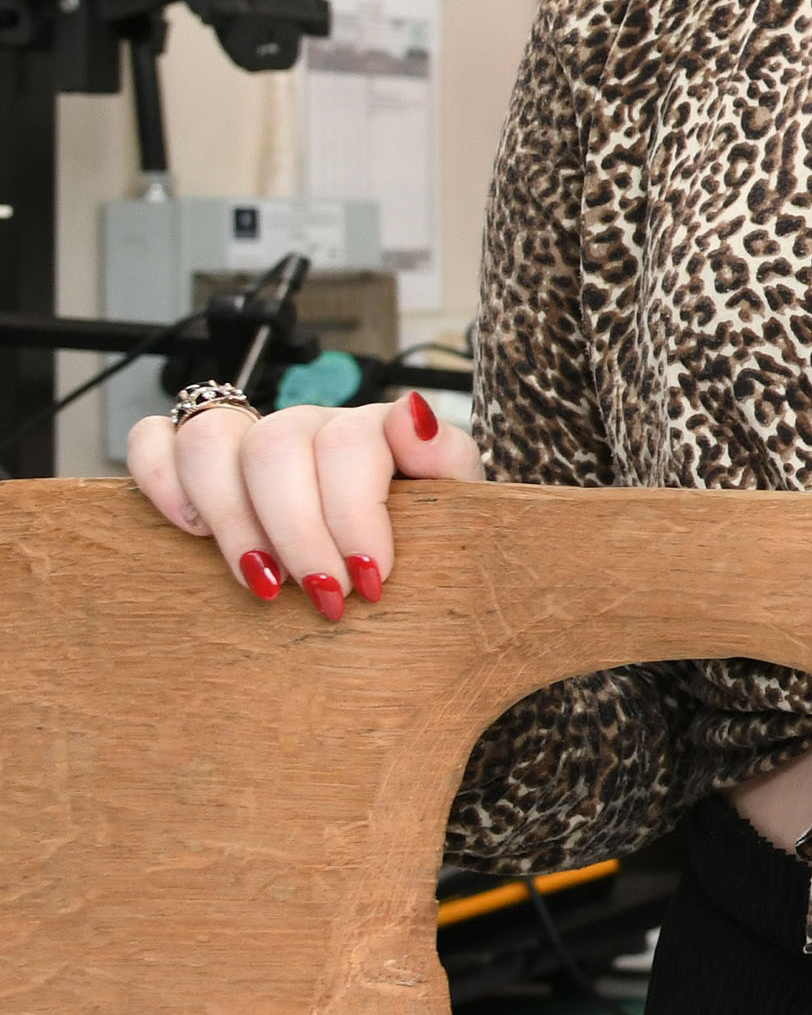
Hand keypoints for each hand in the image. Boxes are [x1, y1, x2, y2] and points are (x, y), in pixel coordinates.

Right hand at [128, 387, 480, 614]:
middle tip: (324, 596)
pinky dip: (158, 479)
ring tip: (263, 582)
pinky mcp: (197, 459)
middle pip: (276, 446)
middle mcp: (307, 425)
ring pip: (210, 439)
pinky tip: (190, 530)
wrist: (396, 557)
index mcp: (372, 429)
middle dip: (297, 532)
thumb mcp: (456, 503)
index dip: (354, 513)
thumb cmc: (423, 534)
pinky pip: (153, 439)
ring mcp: (248, 435)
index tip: (373, 580)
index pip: (349, 441)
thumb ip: (445, 457)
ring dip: (230, 517)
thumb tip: (414, 418)